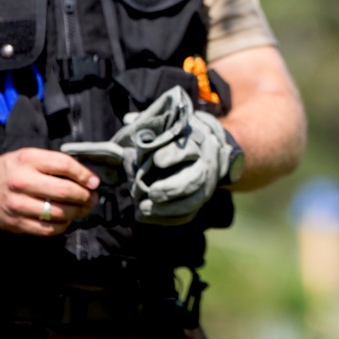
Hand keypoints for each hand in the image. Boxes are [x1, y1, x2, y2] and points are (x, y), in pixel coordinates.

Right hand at [0, 147, 99, 235]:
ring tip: (82, 208)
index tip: (94, 182)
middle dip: (85, 196)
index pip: (64, 165)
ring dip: (77, 212)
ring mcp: (17, 204)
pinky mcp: (15, 223)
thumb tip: (88, 178)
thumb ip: (56, 164)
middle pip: (64, 191)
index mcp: (28, 160)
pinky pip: (47, 229)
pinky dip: (62, 226)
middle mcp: (21, 181)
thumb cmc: (12, 169)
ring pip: (58, 213)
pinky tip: (66, 219)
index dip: (84, 175)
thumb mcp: (31, 156)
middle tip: (92, 197)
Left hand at [62, 86, 233, 225]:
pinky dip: (167, 219)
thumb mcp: (172, 126)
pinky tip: (146, 217)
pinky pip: (188, 215)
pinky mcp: (200, 200)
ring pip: (193, 200)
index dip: (172, 156)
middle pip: (194, 179)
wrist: (210, 150)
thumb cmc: (182, 136)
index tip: (155, 161)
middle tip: (151, 193)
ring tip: (143, 209)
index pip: (187, 150)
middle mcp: (205, 165)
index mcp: (197, 143)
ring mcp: (206, 185)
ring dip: (167, 209)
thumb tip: (129, 120)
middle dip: (172, 189)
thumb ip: (152, 126)